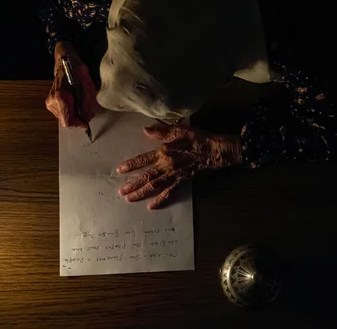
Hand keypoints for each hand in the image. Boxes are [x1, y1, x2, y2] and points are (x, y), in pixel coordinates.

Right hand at [45, 41, 95, 127]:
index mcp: (61, 98)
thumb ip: (87, 104)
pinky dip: (70, 111)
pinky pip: (62, 114)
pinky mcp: (49, 103)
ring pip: (64, 118)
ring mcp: (49, 102)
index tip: (87, 123)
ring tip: (80, 103)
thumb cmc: (77, 72)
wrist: (65, 62)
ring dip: (74, 115)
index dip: (79, 124)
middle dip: (78, 119)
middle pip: (66, 121)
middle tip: (86, 110)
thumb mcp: (88, 86)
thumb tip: (87, 119)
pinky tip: (74, 102)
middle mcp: (52, 102)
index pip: (68, 121)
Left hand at [116, 124, 241, 208]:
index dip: (131, 165)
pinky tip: (152, 206)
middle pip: (147, 176)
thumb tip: (146, 130)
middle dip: (133, 184)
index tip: (120, 170)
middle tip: (121, 192)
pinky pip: (169, 192)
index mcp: (164, 152)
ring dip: (141, 193)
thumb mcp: (181, 130)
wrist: (216, 151)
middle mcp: (167, 165)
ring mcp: (174, 175)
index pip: (144, 159)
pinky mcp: (182, 181)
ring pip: (154, 186)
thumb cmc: (199, 139)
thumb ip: (163, 132)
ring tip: (130, 199)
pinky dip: (160, 200)